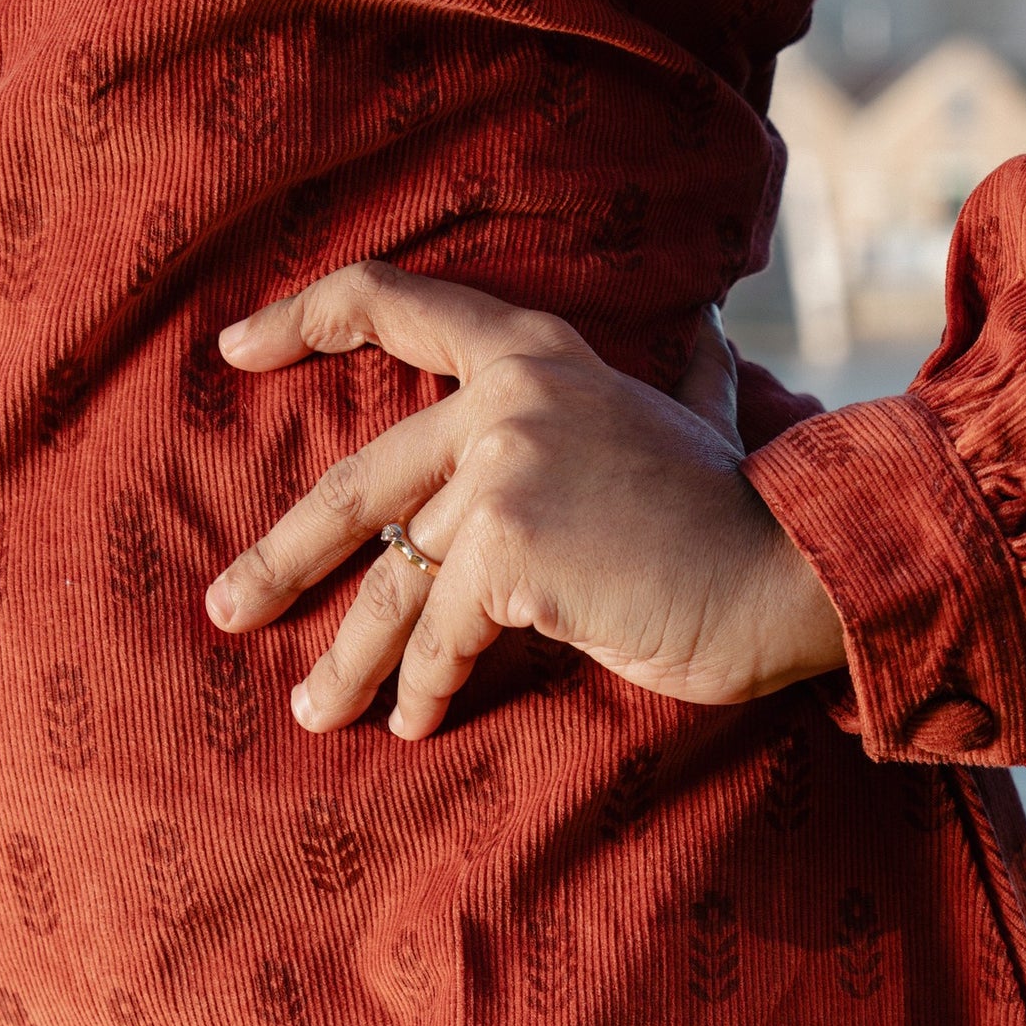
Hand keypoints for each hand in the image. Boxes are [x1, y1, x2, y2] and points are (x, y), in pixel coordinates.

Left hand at [204, 262, 844, 738]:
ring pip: (392, 581)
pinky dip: (423, 688)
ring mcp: (507, 465)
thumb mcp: (688, 417)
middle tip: (228, 607)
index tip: (234, 347)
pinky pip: (441, 634)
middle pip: (360, 484)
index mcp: (537, 354)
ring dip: (346, 659)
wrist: (797, 573)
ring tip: (313, 711)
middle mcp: (511, 395)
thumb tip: (706, 336)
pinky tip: (415, 724)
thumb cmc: (740, 514)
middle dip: (285, 559)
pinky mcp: (513, 546)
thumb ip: (673, 378)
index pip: (397, 302)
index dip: (304, 317)